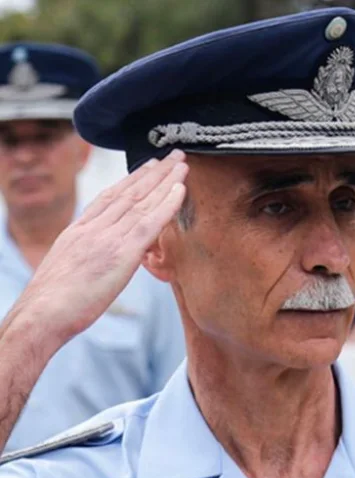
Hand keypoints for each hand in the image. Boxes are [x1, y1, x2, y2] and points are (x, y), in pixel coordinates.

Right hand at [15, 149, 187, 346]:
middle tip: (171, 155)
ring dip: (164, 180)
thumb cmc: (50, 305)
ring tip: (181, 163)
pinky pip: (149, 223)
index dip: (130, 181)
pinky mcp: (122, 254)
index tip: (145, 168)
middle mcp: (93, 228)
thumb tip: (95, 265)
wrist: (42, 313)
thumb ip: (83, 260)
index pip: (108, 198)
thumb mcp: (65, 271)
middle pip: (127, 192)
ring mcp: (107, 238)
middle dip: (152, 172)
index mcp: (77, 231)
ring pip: (141, 201)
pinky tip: (180, 189)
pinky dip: (167, 203)